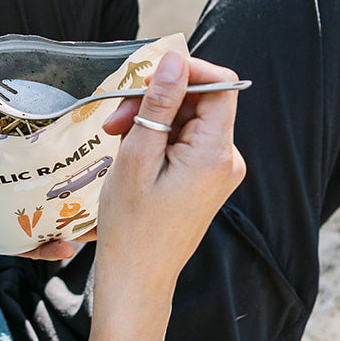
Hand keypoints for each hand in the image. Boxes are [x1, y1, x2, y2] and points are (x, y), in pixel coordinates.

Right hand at [51, 48, 244, 340]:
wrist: (136, 282)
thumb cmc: (131, 227)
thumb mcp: (137, 158)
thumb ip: (158, 105)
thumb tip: (173, 59)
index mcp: (216, 154)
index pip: (219, 85)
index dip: (186, 70)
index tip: (146, 74)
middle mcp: (226, 160)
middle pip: (199, 102)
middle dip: (155, 99)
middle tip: (113, 117)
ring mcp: (218, 172)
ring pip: (187, 120)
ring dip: (151, 118)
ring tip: (114, 136)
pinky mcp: (204, 181)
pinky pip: (184, 142)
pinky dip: (156, 137)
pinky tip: (128, 151)